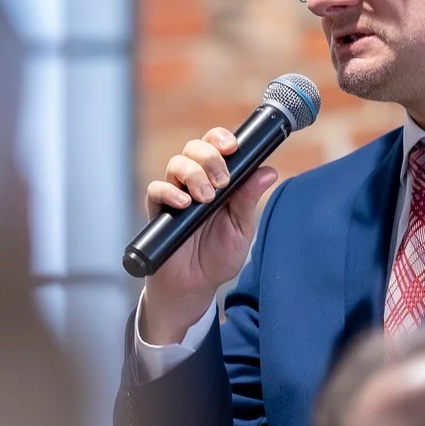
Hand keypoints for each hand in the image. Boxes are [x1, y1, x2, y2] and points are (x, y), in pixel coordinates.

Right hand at [137, 127, 278, 343]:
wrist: (195, 286)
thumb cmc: (218, 256)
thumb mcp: (241, 228)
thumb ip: (249, 199)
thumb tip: (268, 171)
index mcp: (217, 181)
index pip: (216, 147)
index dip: (221, 139)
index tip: (233, 147)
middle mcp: (194, 182)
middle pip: (194, 148)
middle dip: (210, 157)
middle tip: (222, 181)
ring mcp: (175, 194)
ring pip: (176, 164)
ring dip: (193, 175)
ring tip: (206, 198)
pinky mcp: (158, 211)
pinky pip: (156, 189)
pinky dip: (169, 192)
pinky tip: (184, 204)